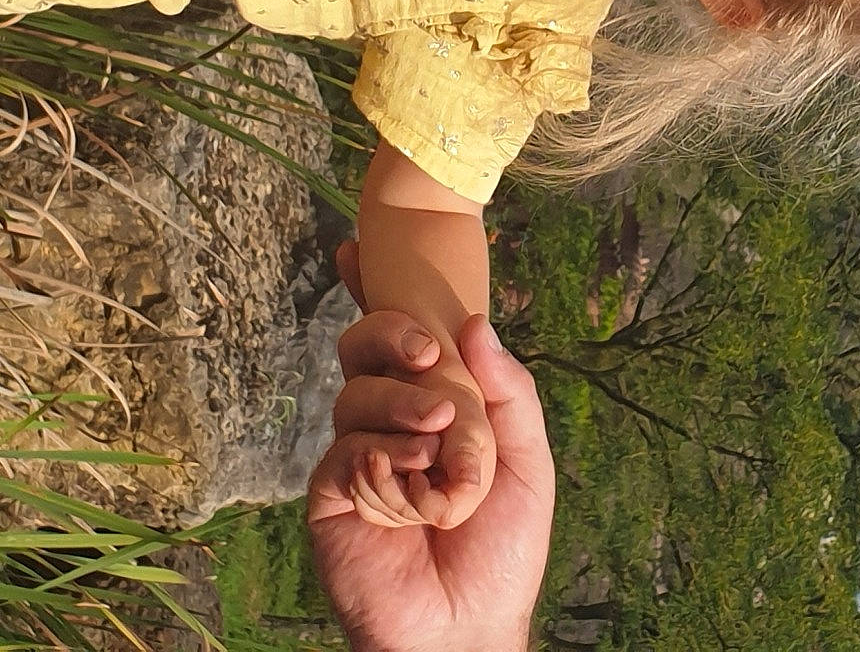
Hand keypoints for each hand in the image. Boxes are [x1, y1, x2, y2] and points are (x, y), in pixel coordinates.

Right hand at [308, 246, 554, 651]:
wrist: (466, 628)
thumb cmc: (500, 550)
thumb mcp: (526, 461)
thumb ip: (507, 390)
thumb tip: (475, 321)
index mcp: (431, 405)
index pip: (395, 338)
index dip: (371, 291)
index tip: (356, 246)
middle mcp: (387, 422)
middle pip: (364, 347)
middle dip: (390, 334)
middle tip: (426, 353)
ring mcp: (357, 455)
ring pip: (356, 391)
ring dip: (401, 403)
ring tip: (438, 433)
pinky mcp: (334, 493)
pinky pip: (347, 447)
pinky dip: (384, 453)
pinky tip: (411, 481)